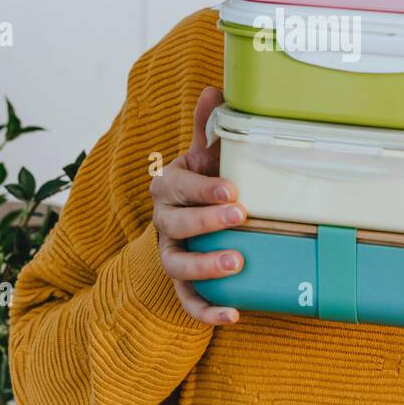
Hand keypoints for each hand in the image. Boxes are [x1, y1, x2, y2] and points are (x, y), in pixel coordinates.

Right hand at [151, 86, 245, 324]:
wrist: (191, 217)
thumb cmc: (203, 181)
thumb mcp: (204, 155)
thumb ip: (207, 128)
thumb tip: (213, 89)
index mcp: (168, 187)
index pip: (179, 187)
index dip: (203, 189)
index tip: (232, 190)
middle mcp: (162, 221)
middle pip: (176, 225)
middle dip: (207, 222)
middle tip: (241, 218)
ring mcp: (170, 254)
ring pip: (176, 266)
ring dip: (204, 267)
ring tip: (236, 263)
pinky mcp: (182, 284)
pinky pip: (188, 302)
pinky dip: (206, 311)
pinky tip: (233, 315)